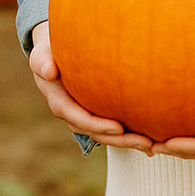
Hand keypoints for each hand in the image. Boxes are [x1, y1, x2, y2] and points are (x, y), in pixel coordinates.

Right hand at [28, 21, 154, 151]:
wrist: (54, 52)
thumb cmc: (49, 50)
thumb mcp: (42, 53)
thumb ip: (42, 60)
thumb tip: (48, 71)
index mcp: (60, 102)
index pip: (79, 118)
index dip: (98, 125)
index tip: (118, 128)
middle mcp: (73, 114)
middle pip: (97, 132)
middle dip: (121, 140)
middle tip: (146, 143)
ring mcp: (85, 115)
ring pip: (107, 135)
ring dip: (129, 141)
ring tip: (153, 145)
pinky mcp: (96, 112)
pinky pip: (112, 128)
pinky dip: (129, 134)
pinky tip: (151, 140)